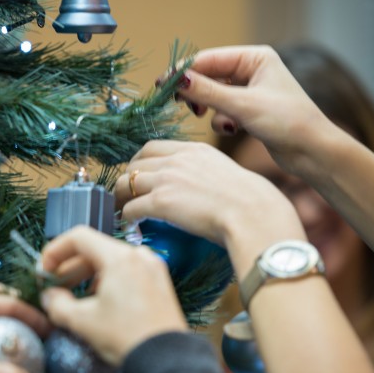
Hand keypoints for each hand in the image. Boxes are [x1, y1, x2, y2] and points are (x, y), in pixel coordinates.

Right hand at [40, 226, 187, 365]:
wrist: (166, 360)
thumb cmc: (125, 337)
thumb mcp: (82, 322)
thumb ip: (57, 304)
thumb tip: (49, 296)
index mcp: (119, 258)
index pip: (79, 237)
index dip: (55, 251)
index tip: (44, 271)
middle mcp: (138, 256)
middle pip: (95, 249)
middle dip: (70, 267)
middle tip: (54, 288)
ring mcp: (152, 268)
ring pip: (111, 261)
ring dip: (88, 276)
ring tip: (74, 299)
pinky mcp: (160, 283)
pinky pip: (128, 272)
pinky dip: (108, 281)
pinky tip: (99, 303)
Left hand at [115, 140, 304, 276]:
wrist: (253, 213)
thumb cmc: (250, 201)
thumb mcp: (226, 174)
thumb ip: (206, 175)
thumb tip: (200, 189)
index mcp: (194, 150)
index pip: (152, 148)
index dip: (139, 162)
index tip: (138, 175)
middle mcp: (176, 160)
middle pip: (134, 164)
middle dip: (127, 179)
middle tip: (126, 195)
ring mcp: (166, 179)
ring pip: (125, 183)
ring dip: (120, 198)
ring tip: (121, 210)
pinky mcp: (160, 202)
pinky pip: (130, 208)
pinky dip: (126, 217)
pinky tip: (130, 224)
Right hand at [167, 45, 334, 178]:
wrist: (313, 152)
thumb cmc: (286, 122)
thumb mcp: (243, 106)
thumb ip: (207, 92)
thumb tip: (176, 80)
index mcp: (255, 57)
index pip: (209, 59)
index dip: (184, 71)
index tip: (162, 85)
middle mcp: (253, 70)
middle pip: (210, 75)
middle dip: (196, 92)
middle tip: (180, 105)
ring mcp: (251, 91)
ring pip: (214, 95)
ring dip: (210, 109)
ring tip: (213, 120)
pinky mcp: (250, 111)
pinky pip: (224, 110)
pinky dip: (222, 120)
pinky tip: (233, 130)